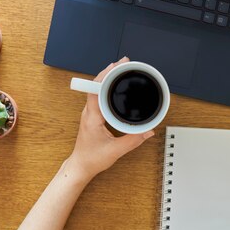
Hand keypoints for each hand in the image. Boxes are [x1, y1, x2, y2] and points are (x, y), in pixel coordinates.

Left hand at [65, 57, 154, 182]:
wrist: (81, 166)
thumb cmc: (92, 159)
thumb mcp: (115, 151)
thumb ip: (134, 141)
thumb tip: (148, 131)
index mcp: (92, 118)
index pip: (96, 90)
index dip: (105, 76)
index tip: (115, 67)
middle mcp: (89, 112)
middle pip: (97, 85)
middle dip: (110, 71)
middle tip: (123, 63)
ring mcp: (90, 113)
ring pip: (97, 89)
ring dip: (108, 77)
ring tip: (120, 69)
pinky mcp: (93, 115)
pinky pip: (99, 96)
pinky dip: (107, 87)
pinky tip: (114, 84)